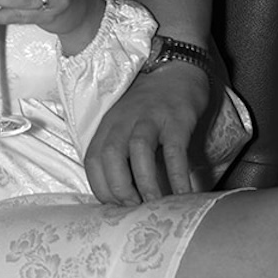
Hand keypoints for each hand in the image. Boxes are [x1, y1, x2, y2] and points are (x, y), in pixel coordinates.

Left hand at [83, 61, 211, 204]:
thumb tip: (121, 196)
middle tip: (134, 209)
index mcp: (108, 125)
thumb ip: (118, 152)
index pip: (92, 160)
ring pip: (138, 152)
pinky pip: (175, 151)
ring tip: (155, 205)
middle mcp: (124, 120)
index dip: (101, 188)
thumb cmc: (148, 105)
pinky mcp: (176, 119)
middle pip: (110, 156)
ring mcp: (150, 118)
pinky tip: (184, 195)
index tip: (115, 208)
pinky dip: (177, 176)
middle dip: (118, 188)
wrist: (177, 69)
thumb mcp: (124, 123)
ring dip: (145, 183)